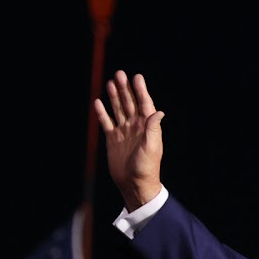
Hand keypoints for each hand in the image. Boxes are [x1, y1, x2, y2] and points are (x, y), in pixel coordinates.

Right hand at [94, 70, 164, 210]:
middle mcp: (136, 127)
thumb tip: (159, 111)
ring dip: (114, 97)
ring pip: (118, 110)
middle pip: (130, 103)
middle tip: (119, 74)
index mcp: (147, 127)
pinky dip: (103, 113)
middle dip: (125, 89)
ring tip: (111, 83)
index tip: (137, 77)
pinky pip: (107, 123)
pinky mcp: (113, 139)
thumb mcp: (152, 147)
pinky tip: (98, 103)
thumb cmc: (146, 167)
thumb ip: (153, 128)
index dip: (141, 91)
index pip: (144, 104)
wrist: (134, 184)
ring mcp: (124, 132)